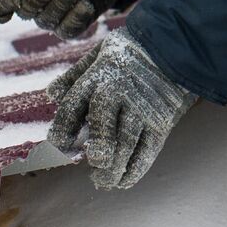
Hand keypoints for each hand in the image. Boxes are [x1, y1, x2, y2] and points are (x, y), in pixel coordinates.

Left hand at [45, 28, 195, 189]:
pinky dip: (136, 169)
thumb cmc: (131, 49)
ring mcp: (141, 109)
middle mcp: (117, 94)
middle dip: (98, 150)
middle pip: (103, 128)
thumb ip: (74, 75)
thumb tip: (51, 95)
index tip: (60, 145)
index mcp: (97, 77)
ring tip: (104, 182)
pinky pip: (148, 150)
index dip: (63, 129)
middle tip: (95, 164)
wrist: (175, 44)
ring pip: (127, 144)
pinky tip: (125, 181)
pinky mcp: (161, 121)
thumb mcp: (99, 53)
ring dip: (114, 168)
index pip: (73, 107)